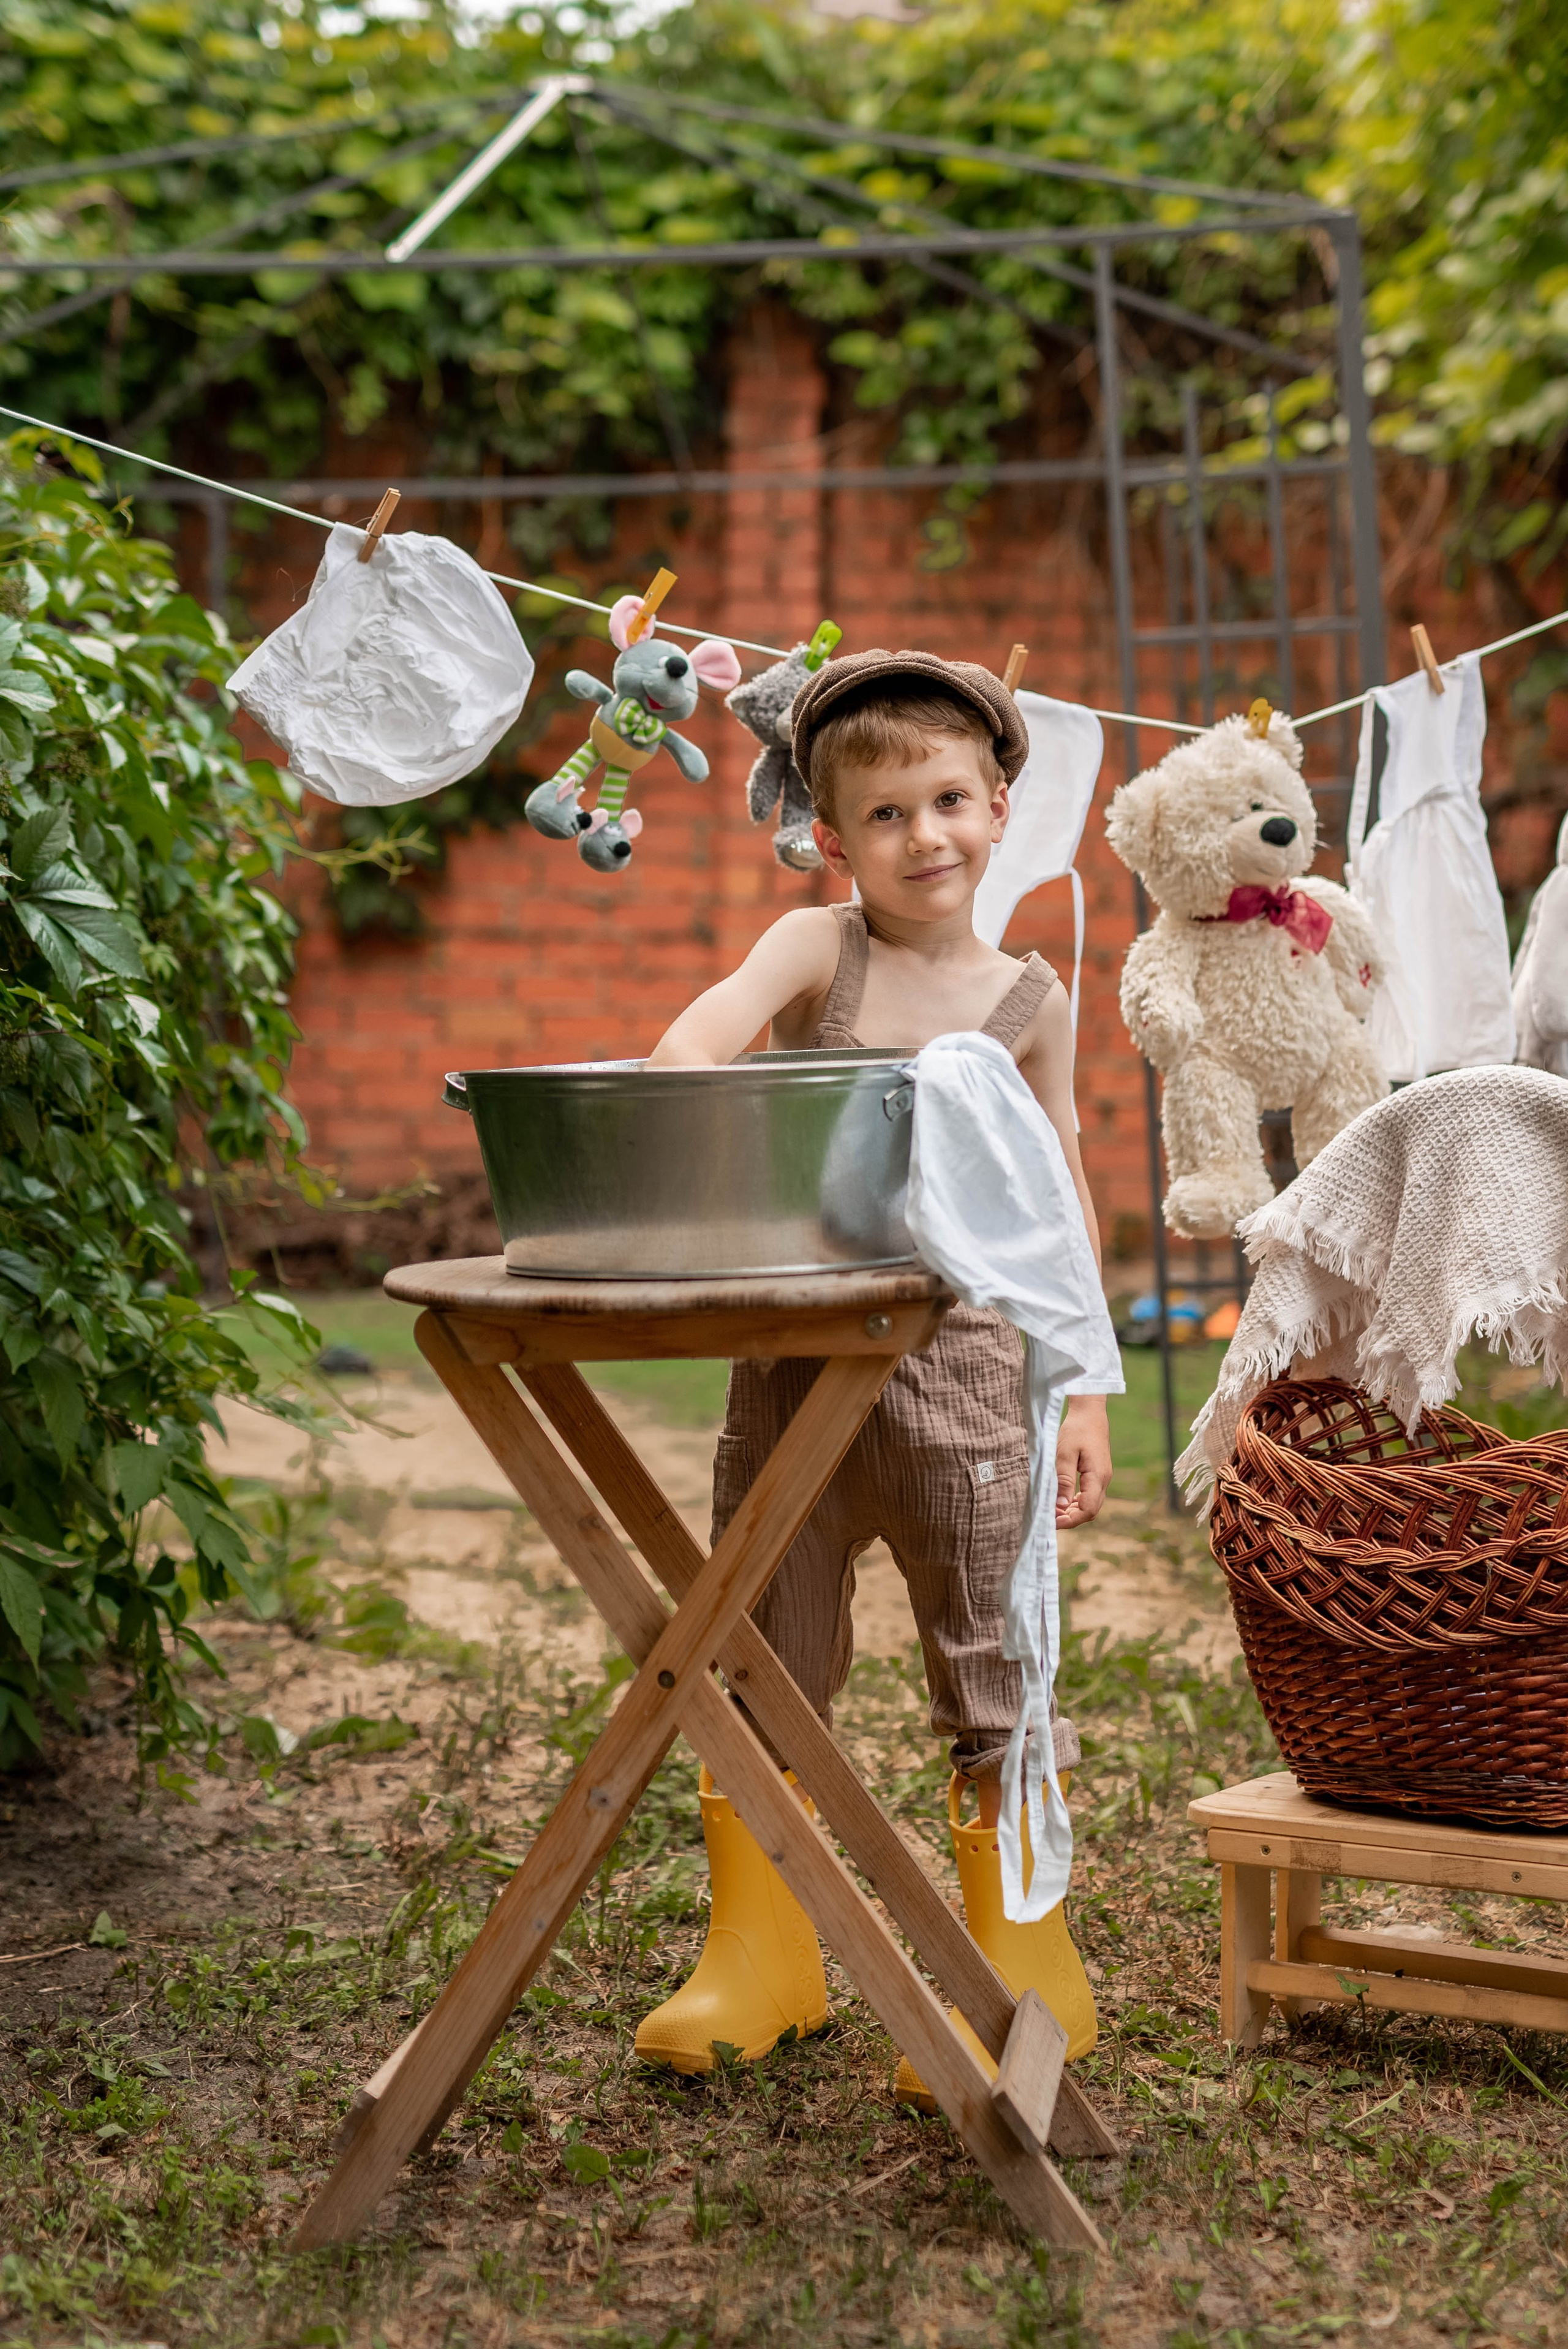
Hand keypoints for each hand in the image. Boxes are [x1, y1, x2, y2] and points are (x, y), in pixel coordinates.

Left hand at [1056, 1394, 1110, 1526]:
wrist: (1090, 1413)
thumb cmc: (1076, 1430)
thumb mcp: (1065, 1454)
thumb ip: (1063, 1480)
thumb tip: (1060, 1506)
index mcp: (1098, 1476)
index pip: (1088, 1510)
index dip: (1071, 1520)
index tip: (1052, 1521)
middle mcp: (1104, 1480)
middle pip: (1090, 1511)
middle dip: (1070, 1519)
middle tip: (1049, 1518)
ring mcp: (1103, 1478)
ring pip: (1090, 1504)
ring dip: (1072, 1511)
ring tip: (1053, 1511)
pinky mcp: (1098, 1474)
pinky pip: (1089, 1495)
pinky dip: (1076, 1502)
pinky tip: (1062, 1501)